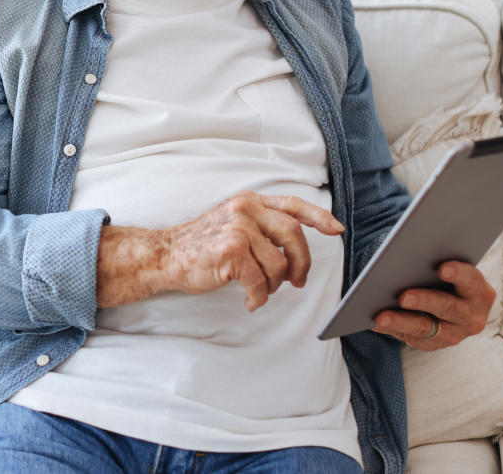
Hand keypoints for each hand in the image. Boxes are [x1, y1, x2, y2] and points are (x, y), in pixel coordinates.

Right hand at [163, 191, 344, 310]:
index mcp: (249, 201)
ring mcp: (238, 229)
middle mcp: (245, 210)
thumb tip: (294, 250)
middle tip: (298, 281)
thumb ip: (260, 227)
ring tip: (261, 290)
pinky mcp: (231, 251)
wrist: (165, 256)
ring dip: (275, 284)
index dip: (319, 216)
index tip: (336, 229)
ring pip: (279, 263)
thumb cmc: (200, 246)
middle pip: (294, 234)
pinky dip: (259, 298)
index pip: (293, 204)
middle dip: (302, 262)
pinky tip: (250, 301)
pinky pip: (261, 282)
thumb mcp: (232, 223)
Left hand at [371, 261, 495, 350]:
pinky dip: (391, 329)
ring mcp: (454, 334)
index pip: (471, 280)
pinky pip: (410, 338)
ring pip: (425, 327)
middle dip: (424, 301)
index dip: (458, 274)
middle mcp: (471, 316)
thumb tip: (407, 253)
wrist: (450, 301)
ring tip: (380, 316)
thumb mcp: (448, 268)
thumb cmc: (443, 276)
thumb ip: (435, 261)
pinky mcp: (434, 344)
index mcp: (479, 291)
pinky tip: (374, 322)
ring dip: (401, 321)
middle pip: (447, 307)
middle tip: (403, 296)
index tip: (442, 268)